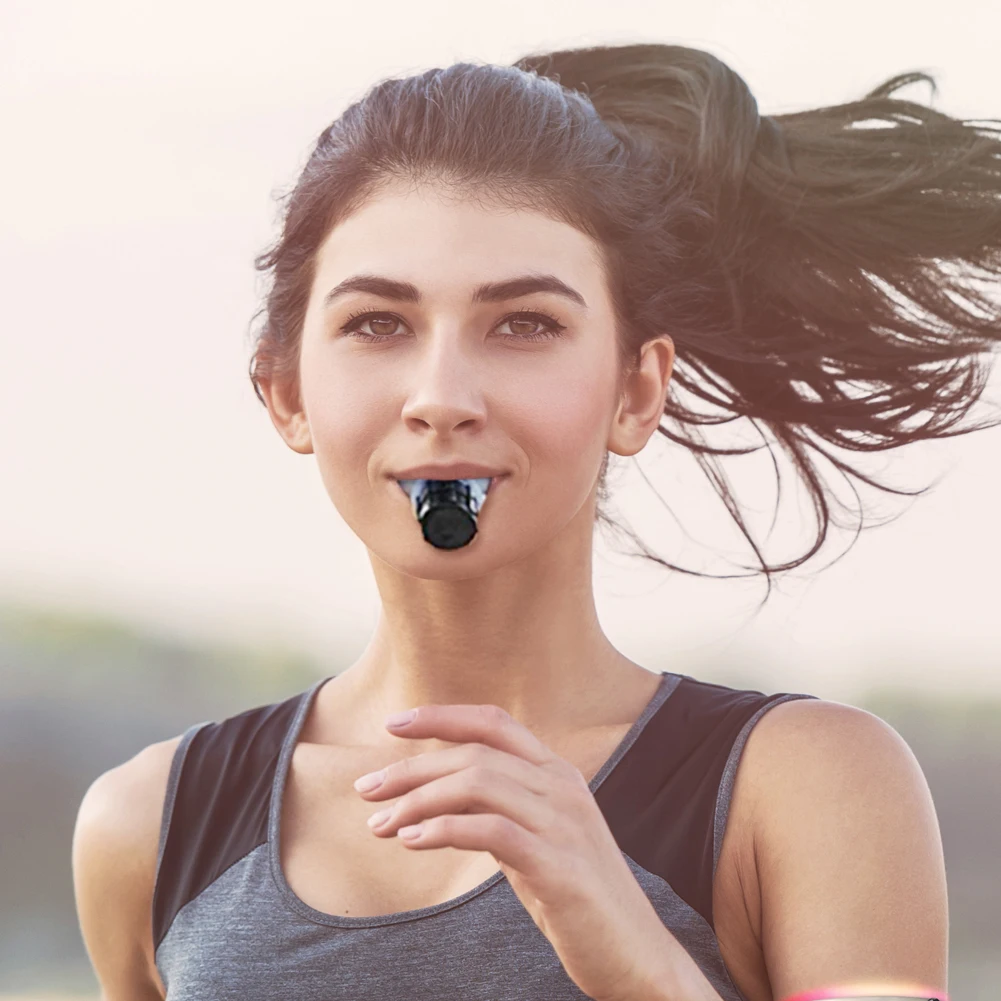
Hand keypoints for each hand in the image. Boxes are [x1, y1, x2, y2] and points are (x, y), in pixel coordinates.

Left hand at [352, 703, 676, 1000]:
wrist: (635, 955)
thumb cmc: (577, 896)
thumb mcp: (535, 838)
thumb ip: (500, 809)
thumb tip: (440, 794)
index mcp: (558, 773)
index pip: (494, 723)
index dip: (443, 716)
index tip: (394, 723)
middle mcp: (563, 787)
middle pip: (474, 755)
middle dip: (412, 768)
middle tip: (366, 789)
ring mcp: (564, 824)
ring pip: (478, 784)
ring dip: (419, 799)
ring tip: (380, 823)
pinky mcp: (560, 866)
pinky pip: (492, 831)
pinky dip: (444, 829)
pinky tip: (411, 841)